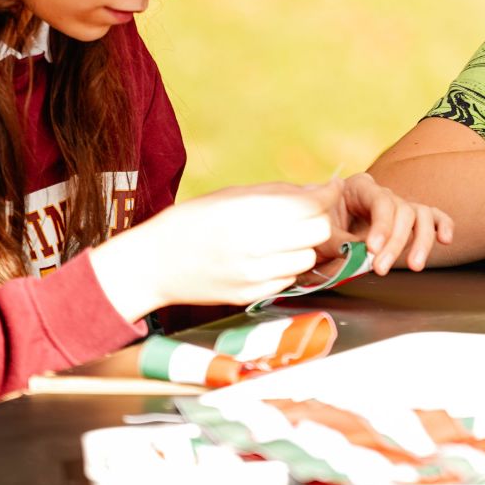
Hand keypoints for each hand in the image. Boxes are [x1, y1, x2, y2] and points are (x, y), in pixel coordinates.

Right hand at [90, 182, 337, 320]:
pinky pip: (289, 279)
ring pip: (308, 258)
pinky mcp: (251, 295)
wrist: (155, 262)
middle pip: (319, 231)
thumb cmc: (194, 219)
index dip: (327, 194)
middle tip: (305, 213)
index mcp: (251, 213)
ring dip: (304, 245)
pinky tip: (269, 257)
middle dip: (318, 218)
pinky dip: (287, 267)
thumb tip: (319, 189)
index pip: (313, 204)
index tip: (329, 189)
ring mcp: (255, 275)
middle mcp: (257, 246)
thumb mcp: (234, 194)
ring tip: (285, 237)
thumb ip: (278, 192)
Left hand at [327, 174, 453, 274]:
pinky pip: (433, 218)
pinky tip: (446, 239)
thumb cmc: (321, 228)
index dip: (380, 225)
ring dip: (421, 241)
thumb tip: (351, 252)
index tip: (372, 248)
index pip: (379, 200)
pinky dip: (442, 226)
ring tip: (415, 265)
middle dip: (395, 242)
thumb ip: (336, 240)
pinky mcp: (411, 220)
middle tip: (382, 268)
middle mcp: (384, 193)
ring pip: (421, 216)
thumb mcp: (321, 231)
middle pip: (402, 211)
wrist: (322, 229)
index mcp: (359, 188)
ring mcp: (400, 206)